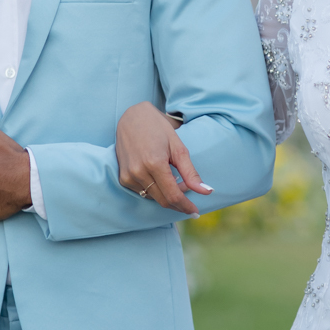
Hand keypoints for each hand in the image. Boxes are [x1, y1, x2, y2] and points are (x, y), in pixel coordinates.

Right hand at [116, 101, 211, 215]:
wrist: (132, 117)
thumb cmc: (158, 129)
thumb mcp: (178, 148)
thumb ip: (191, 173)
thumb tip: (206, 192)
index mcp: (154, 163)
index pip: (173, 196)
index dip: (185, 206)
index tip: (195, 212)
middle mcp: (138, 172)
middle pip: (163, 200)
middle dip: (179, 202)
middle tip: (189, 191)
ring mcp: (128, 176)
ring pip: (153, 198)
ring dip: (167, 194)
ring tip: (175, 178)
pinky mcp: (123, 178)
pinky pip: (143, 192)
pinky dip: (155, 189)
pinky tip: (160, 176)